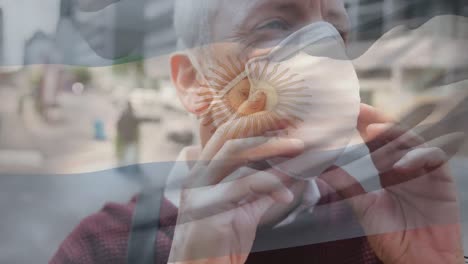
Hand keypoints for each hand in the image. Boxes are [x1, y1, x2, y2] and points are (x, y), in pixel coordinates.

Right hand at [168, 118, 303, 263]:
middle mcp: (196, 176)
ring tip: (298, 149)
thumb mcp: (243, 212)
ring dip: (271, 147)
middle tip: (292, 129)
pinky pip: (243, 184)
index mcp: (203, 174)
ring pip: (234, 153)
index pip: (225, 137)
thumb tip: (287, 174)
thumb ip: (260, 192)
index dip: (252, 124)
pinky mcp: (207, 207)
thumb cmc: (219, 245)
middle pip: (229, 137)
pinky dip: (270, 185)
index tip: (281, 121)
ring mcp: (198, 189)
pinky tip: (285, 196)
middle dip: (262, 128)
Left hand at [320, 104, 464, 263]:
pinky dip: (418, 157)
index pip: (375, 143)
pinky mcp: (442, 180)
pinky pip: (434, 158)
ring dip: (394, 134)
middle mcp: (406, 167)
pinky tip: (399, 165)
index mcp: (387, 171)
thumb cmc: (393, 237)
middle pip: (394, 136)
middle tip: (359, 110)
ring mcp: (425, 171)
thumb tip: (324, 169)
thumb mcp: (365, 208)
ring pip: (413, 141)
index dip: (363, 127)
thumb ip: (349, 187)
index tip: (345, 113)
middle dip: (376, 121)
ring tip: (374, 130)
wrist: (419, 261)